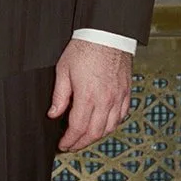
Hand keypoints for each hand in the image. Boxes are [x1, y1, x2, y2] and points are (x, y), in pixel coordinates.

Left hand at [49, 38, 131, 152]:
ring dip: (96, 137)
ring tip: (85, 138)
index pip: (78, 127)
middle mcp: (106, 100)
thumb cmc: (84, 49)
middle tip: (71, 145)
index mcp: (88, 96)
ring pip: (109, 128)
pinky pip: (121, 116)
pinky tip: (103, 125)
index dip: (70, 140)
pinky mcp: (126, 93)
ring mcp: (118, 98)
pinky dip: (111, 125)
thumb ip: (59, 96)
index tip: (63, 144)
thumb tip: (53, 113)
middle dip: (81, 143)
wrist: (107, 35)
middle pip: (94, 133)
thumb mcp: (63, 70)